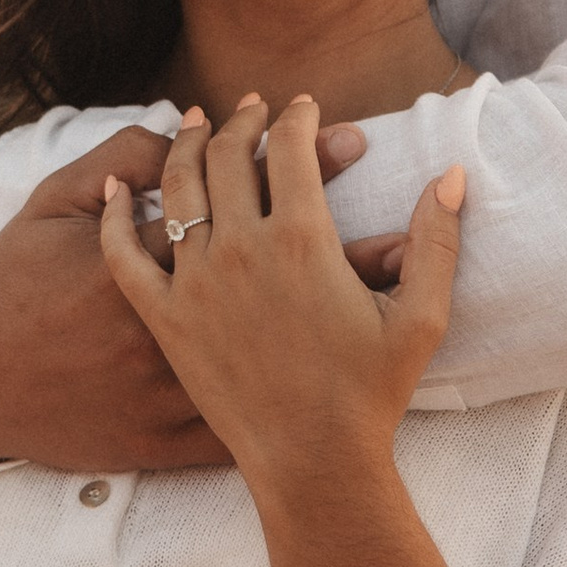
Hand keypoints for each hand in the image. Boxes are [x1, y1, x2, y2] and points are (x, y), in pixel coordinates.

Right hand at [0, 115, 373, 473]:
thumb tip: (176, 126)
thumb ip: (114, 156)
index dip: (297, 149)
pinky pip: (259, 409)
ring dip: (349, 300)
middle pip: (284, 256)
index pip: (246, 185)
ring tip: (396, 265)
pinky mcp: (173, 435)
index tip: (335, 129)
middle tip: (386, 192)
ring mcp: (182, 382)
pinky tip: (349, 363)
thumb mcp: (49, 205)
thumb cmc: (11, 287)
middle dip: (343, 227)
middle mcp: (181, 318)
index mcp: (157, 255)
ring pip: (287, 338)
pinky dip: (305, 390)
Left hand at [98, 96, 463, 504]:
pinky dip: (113, 214)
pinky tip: (114, 188)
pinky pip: (122, 254)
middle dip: (239, 119)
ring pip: (177, 188)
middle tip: (247, 108)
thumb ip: (437, 240)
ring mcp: (196, 283)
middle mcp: (243, 250)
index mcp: (305, 239)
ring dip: (184, 145)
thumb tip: (453, 176)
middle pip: (228, 154)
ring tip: (193, 126)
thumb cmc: (371, 393)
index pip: (290, 147)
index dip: (295, 116)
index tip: (300, 106)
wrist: (313, 460)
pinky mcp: (163, 320)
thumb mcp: (421, 316)